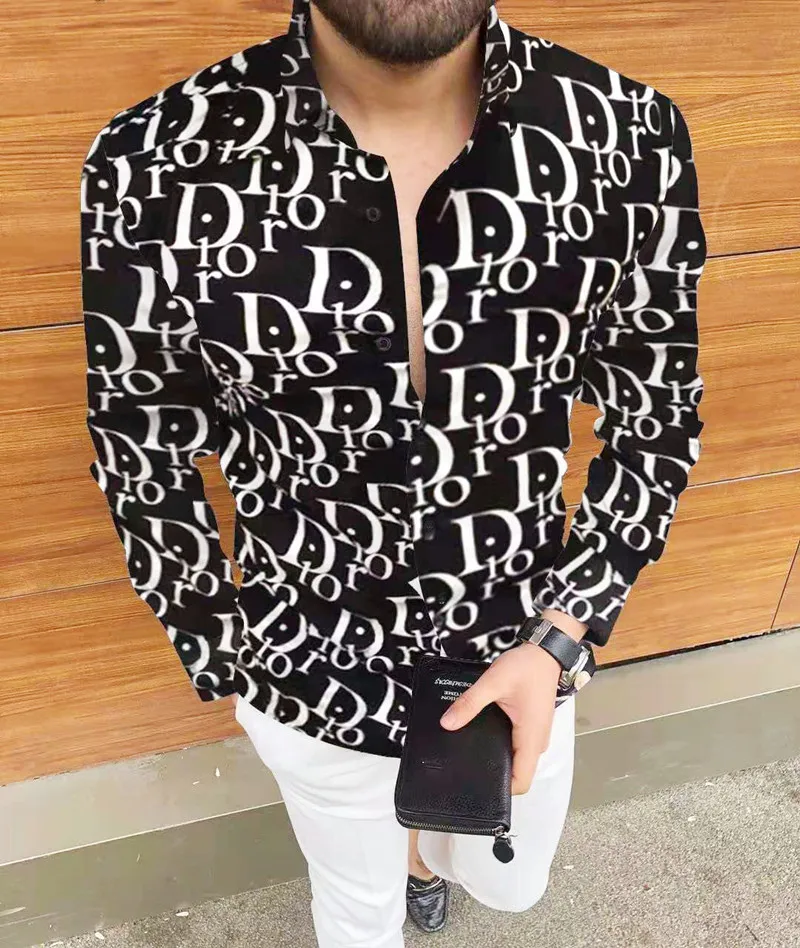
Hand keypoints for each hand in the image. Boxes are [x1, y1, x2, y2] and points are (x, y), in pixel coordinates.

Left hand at [439, 642, 562, 794]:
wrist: (545, 653)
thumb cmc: (527, 667)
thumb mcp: (493, 682)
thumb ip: (470, 703)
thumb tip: (448, 723)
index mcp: (531, 737)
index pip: (522, 782)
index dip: (502, 790)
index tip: (478, 783)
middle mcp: (536, 741)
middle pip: (517, 774)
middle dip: (495, 774)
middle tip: (467, 766)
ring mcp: (535, 735)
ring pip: (517, 760)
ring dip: (499, 759)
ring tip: (472, 751)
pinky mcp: (531, 727)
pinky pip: (517, 746)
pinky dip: (503, 747)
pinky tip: (485, 735)